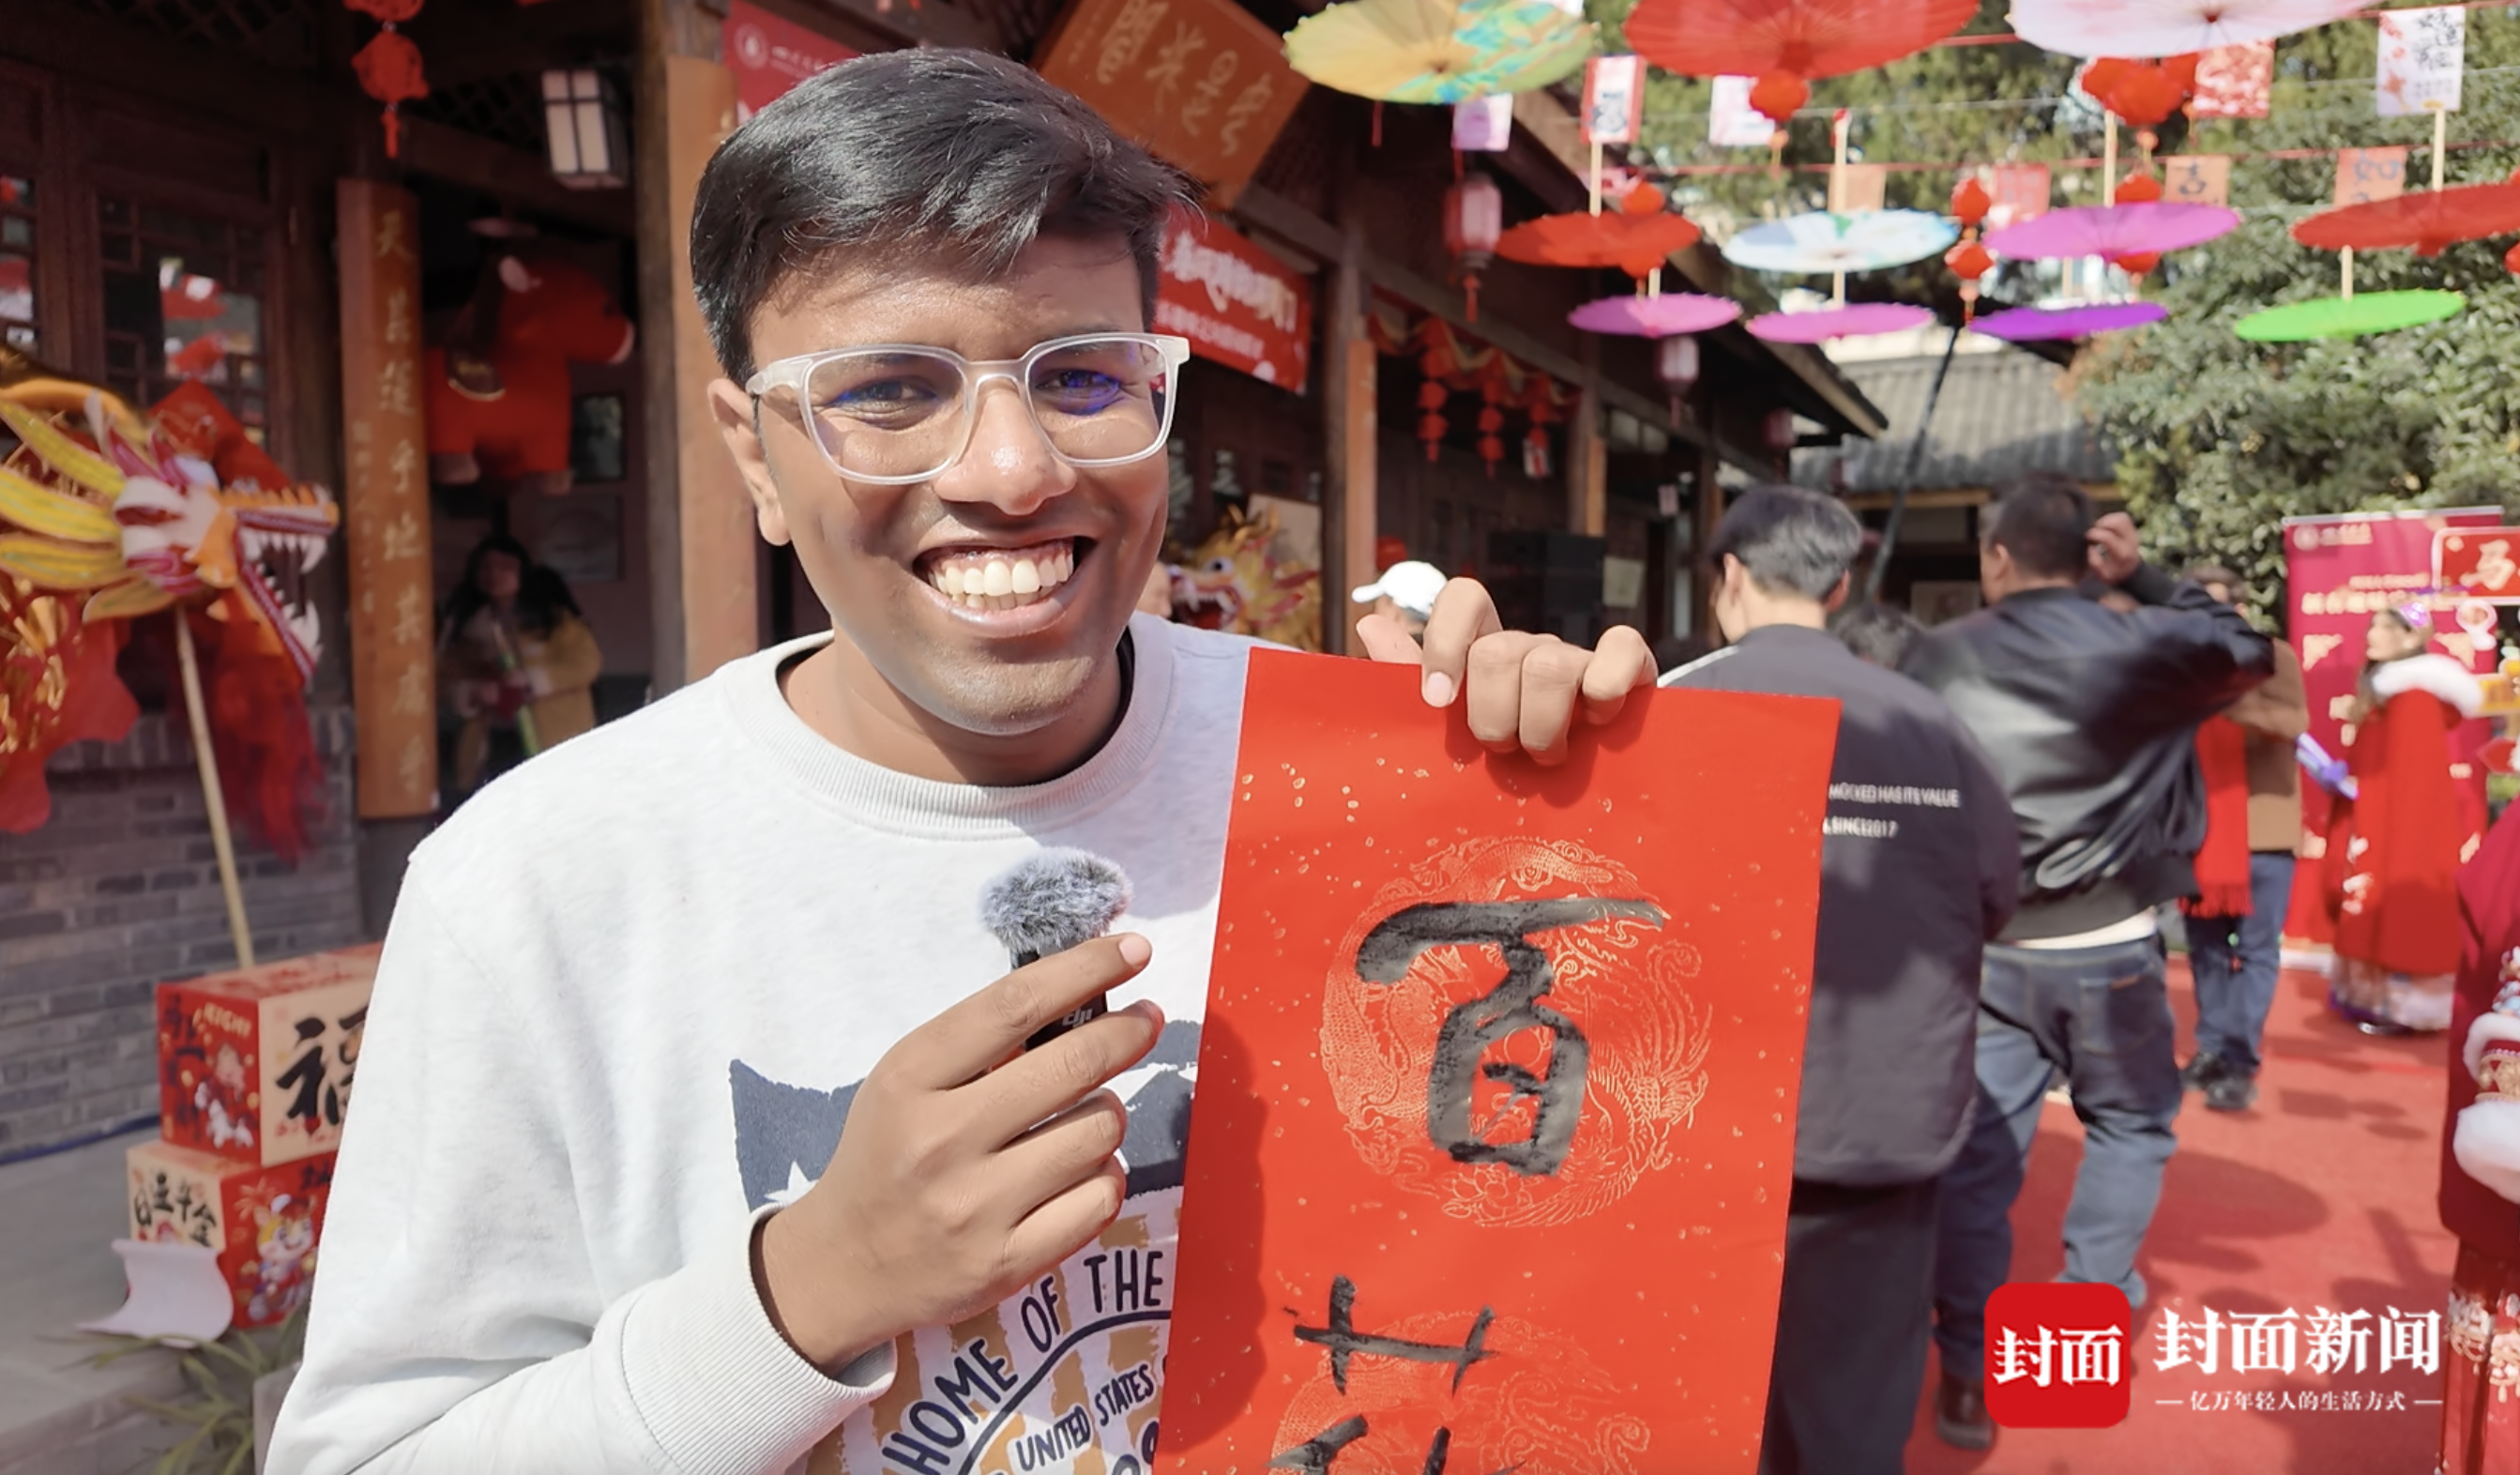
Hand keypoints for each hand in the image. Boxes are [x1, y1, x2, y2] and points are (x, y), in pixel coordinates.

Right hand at [754, 936, 1162, 1368]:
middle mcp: (942, 1140)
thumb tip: (1083, 995)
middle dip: (1127, 1032)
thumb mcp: (908, 1084)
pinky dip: (1105, 1177)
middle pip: (1072, 1064)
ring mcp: (976, 1207)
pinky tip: (1083, 1172)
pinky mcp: (1007, 1263)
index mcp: (911, 1079)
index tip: (1133, 950)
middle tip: (1146, 1021)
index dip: (1086, 968)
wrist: (844, 1266)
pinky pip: (1101, 1200)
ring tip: (1083, 1119)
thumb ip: (980, 1045)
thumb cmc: (888, 1154)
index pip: (1015, 1005)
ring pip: (1099, 1133)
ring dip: (1108, 1115)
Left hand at [1355, 577, 1656, 765]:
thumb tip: (1368, 625)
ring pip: (1549, 665)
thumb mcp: (1456, 727)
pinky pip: (1623, 648)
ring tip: (1546, 757)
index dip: (1447, 642)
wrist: (1585, 790)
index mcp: (1485, 649)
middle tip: (1503, 752)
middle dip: (1493, 717)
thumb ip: (1410, 678)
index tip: (1438, 703)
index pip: (1465, 598)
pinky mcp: (1629, 668)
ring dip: (1542, 727)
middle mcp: (1530, 645)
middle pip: (1498, 651)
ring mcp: (1579, 655)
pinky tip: (1599, 719)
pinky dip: (1608, 687)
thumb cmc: (1508, 756)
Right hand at [2086, 511, 2141, 585]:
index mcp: (2122, 554)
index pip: (2107, 537)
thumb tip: (2090, 547)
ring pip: (2121, 517)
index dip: (2094, 534)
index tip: (2087, 537)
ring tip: (2100, 528)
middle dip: (2102, 523)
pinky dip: (2112, 518)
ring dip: (2107, 520)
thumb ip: (2094, 562)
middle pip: (2117, 522)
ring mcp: (2133, 534)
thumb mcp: (2102, 575)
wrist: (2132, 572)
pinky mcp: (2132, 529)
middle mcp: (2130, 541)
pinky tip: (2105, 527)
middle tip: (2094, 530)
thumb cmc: (2114, 574)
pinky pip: (2123, 517)